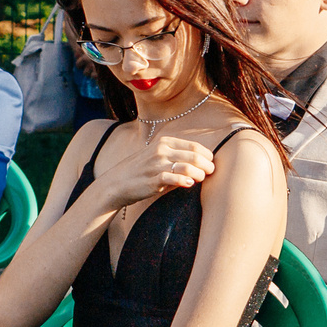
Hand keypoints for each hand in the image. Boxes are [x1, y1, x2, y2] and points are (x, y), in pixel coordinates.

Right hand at [94, 134, 216, 209]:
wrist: (116, 183)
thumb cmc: (140, 171)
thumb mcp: (157, 156)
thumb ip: (176, 157)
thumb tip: (202, 164)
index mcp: (165, 142)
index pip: (195, 146)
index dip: (207, 156)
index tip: (210, 164)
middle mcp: (162, 150)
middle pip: (195, 156)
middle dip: (207, 166)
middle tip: (210, 173)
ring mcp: (157, 164)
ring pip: (188, 167)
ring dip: (199, 175)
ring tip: (200, 180)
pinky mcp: (153, 179)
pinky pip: (174, 179)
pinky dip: (185, 181)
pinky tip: (189, 184)